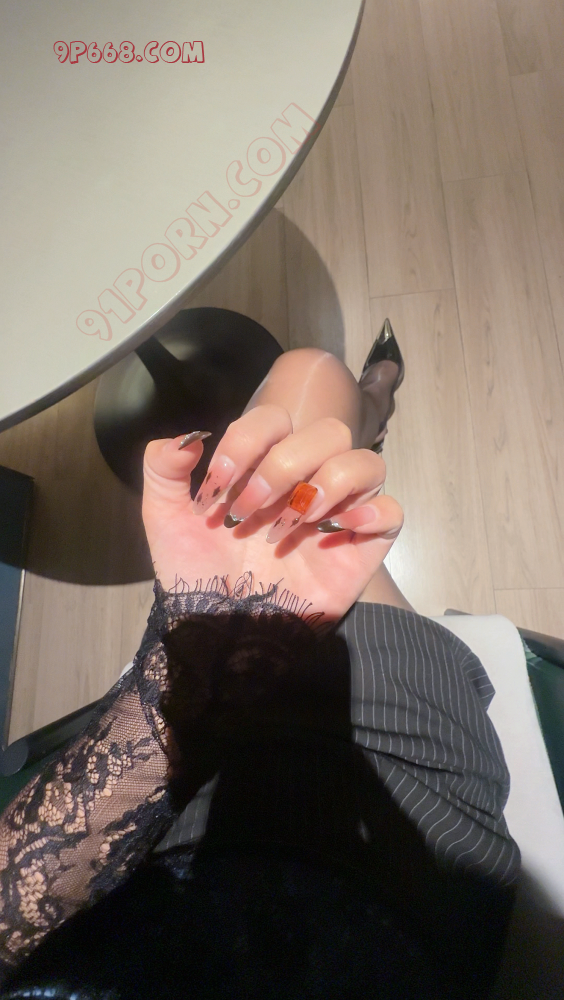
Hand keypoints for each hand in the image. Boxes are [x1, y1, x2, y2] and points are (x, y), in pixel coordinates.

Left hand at [142, 405, 403, 622]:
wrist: (218, 632)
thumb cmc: (196, 575)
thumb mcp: (165, 520)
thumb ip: (162, 468)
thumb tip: (187, 436)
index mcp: (264, 465)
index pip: (274, 418)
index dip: (246, 441)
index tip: (218, 486)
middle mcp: (306, 481)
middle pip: (329, 430)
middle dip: (285, 464)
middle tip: (250, 511)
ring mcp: (337, 513)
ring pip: (367, 462)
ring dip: (328, 484)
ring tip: (289, 525)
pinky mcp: (361, 549)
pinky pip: (392, 511)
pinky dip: (372, 511)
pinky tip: (335, 529)